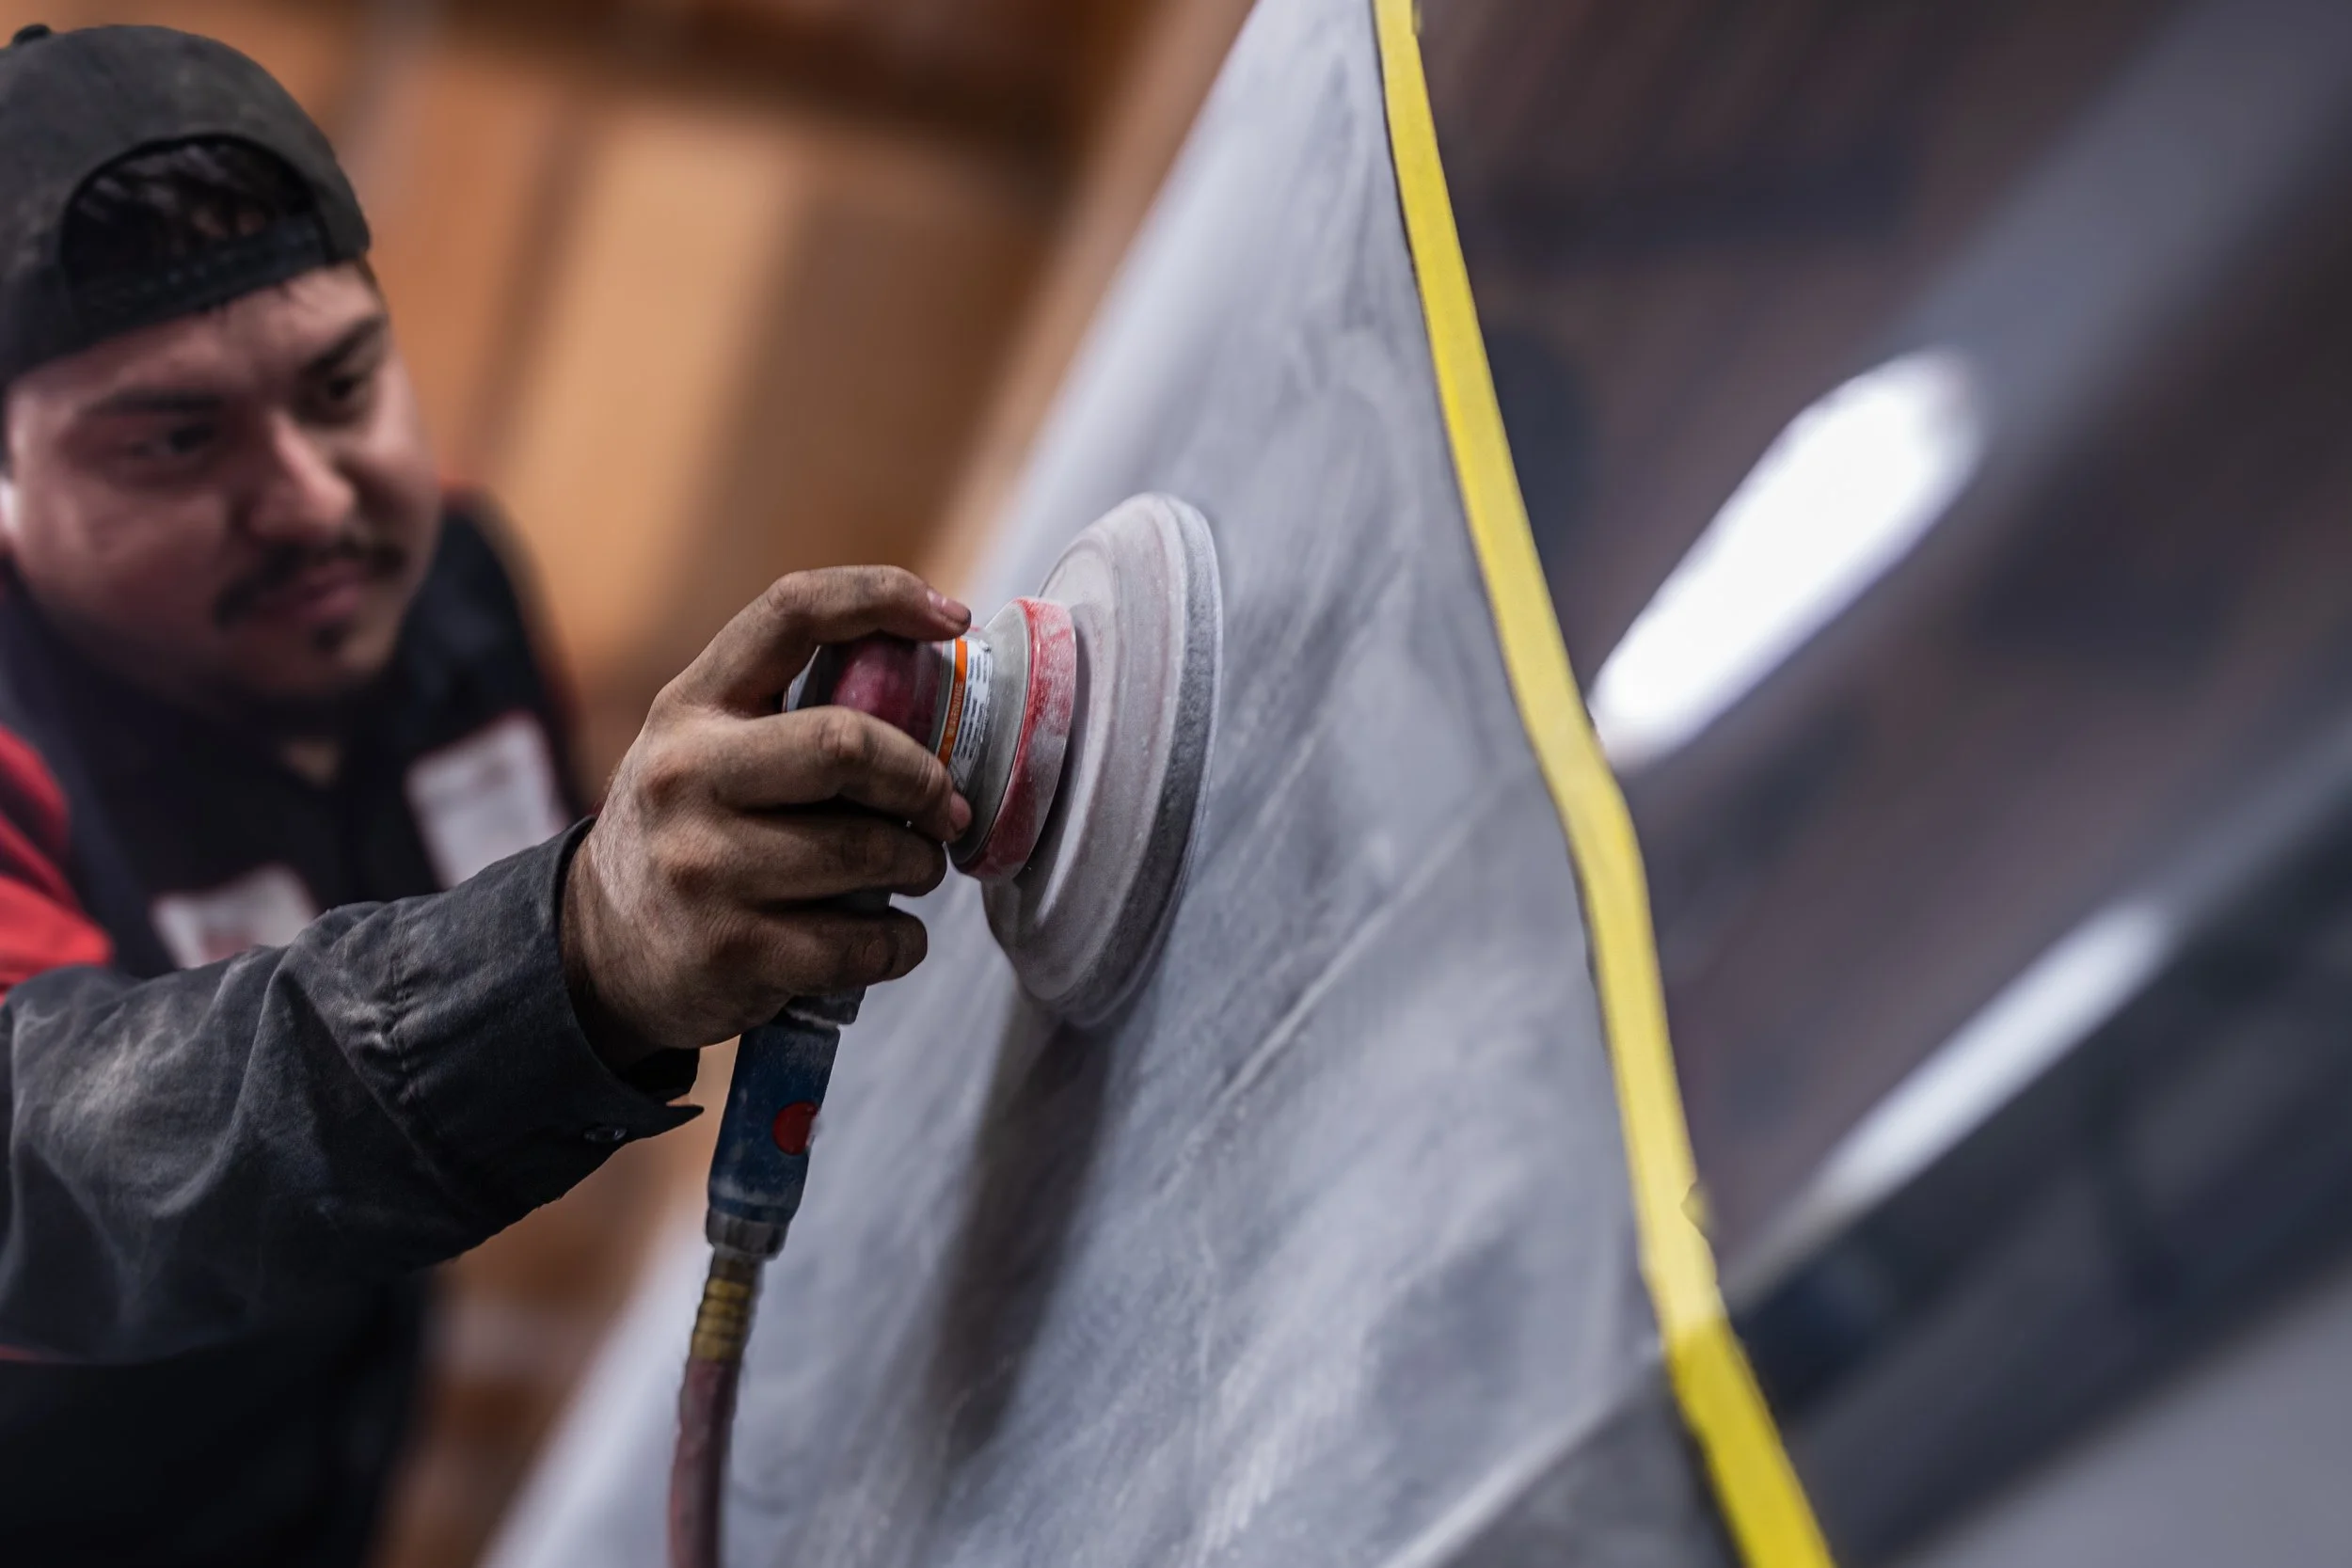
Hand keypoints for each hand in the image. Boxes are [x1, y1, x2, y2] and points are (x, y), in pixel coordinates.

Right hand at [562, 566, 973, 1064]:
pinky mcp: (731, 953)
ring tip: (913, 870)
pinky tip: (891, 937)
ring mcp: (704, 868)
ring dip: (920, 866)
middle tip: (946, 808)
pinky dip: (902, 943)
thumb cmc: (694, 830)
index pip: (792, 613)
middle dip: (924, 780)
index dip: (882, 596)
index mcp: (692, 704)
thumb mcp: (709, 747)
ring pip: (868, 853)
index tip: (953, 619)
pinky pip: (861, 944)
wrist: (604, 951)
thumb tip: (939, 692)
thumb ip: (794, 713)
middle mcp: (686, 775)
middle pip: (848, 745)